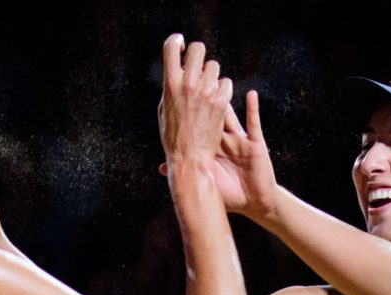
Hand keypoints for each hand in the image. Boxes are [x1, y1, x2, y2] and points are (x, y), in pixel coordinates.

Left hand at [157, 91, 277, 217]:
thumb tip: (161, 168)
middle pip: (212, 114)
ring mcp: (240, 140)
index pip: (199, 123)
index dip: (191, 109)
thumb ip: (188, 172)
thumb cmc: (230, 195)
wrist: (254, 203)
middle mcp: (225, 140)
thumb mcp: (206, 182)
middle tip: (194, 78)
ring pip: (230, 114)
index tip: (179, 92)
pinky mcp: (255, 144)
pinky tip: (251, 94)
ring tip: (216, 80)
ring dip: (224, 97)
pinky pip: (254, 124)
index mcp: (212, 147)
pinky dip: (253, 109)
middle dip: (204, 98)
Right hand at [158, 34, 232, 166]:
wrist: (189, 158)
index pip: (171, 46)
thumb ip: (171, 87)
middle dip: (197, 54)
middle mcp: (189, 84)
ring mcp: (206, 93)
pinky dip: (222, 89)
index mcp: (170, 84)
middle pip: (198, 49)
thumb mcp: (164, 108)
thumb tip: (177, 70)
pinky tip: (217, 99)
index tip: (180, 45)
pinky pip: (226, 83)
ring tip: (207, 88)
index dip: (177, 41)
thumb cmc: (173, 136)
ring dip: (211, 74)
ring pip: (214, 66)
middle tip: (197, 65)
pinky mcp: (221, 103)